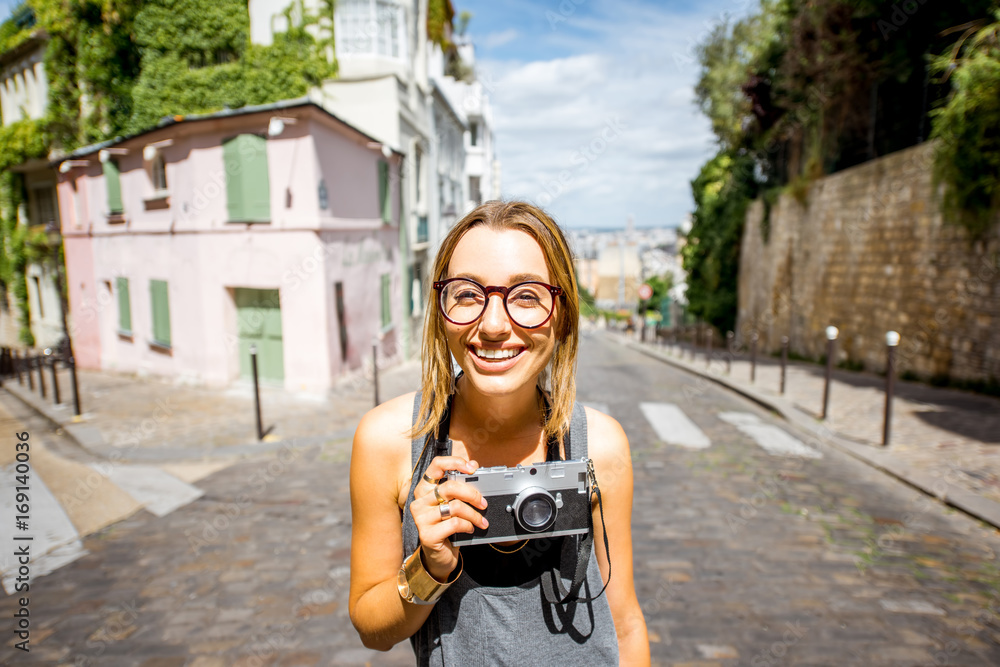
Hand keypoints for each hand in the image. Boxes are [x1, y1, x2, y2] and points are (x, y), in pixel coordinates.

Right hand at [410, 456, 489, 580]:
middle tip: (483, 503)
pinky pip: (454, 523)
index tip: (471, 468)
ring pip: (455, 507)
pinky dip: (468, 525)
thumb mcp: (454, 504)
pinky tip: (471, 529)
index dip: (454, 462)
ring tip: (481, 521)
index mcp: (425, 489)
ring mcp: (421, 518)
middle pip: (449, 487)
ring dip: (474, 514)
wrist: (439, 556)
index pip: (436, 466)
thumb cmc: (447, 526)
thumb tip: (474, 465)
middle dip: (472, 494)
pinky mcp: (427, 534)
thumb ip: (461, 485)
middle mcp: (420, 501)